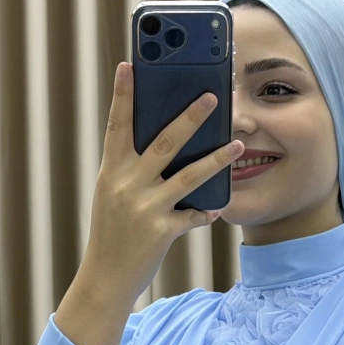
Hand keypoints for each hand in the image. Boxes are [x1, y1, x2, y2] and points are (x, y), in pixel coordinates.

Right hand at [80, 61, 245, 304]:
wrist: (106, 278)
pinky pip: (193, 215)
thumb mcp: (113, 196)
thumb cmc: (112, 234)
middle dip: (190, 118)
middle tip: (212, 97)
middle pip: (163, 142)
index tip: (129, 66)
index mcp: (111, 172)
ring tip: (237, 144)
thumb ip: (131, 171)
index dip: (123, 96)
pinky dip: (206, 210)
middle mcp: (126, 185)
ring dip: (217, 158)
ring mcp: (145, 208)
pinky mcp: (161, 231)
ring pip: (188, 175)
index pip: (117, 126)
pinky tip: (218, 206)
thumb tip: (165, 148)